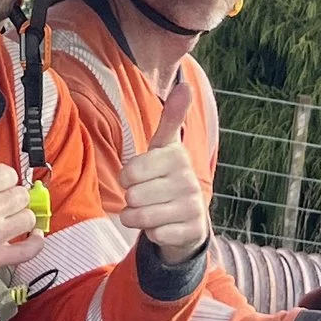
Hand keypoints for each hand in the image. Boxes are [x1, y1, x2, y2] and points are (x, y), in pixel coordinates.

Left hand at [116, 71, 210, 269]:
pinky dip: (152, 234)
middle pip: (133, 196)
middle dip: (132, 200)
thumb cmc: (166, 178)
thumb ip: (171, 118)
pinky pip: (155, 235)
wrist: (189, 218)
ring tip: (149, 211)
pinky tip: (163, 226)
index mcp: (177, 156)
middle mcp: (188, 180)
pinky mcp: (192, 231)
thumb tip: (186, 85)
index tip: (138, 177)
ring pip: (141, 217)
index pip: (130, 171)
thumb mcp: (164, 147)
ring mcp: (192, 206)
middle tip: (145, 196)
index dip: (127, 178)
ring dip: (137, 218)